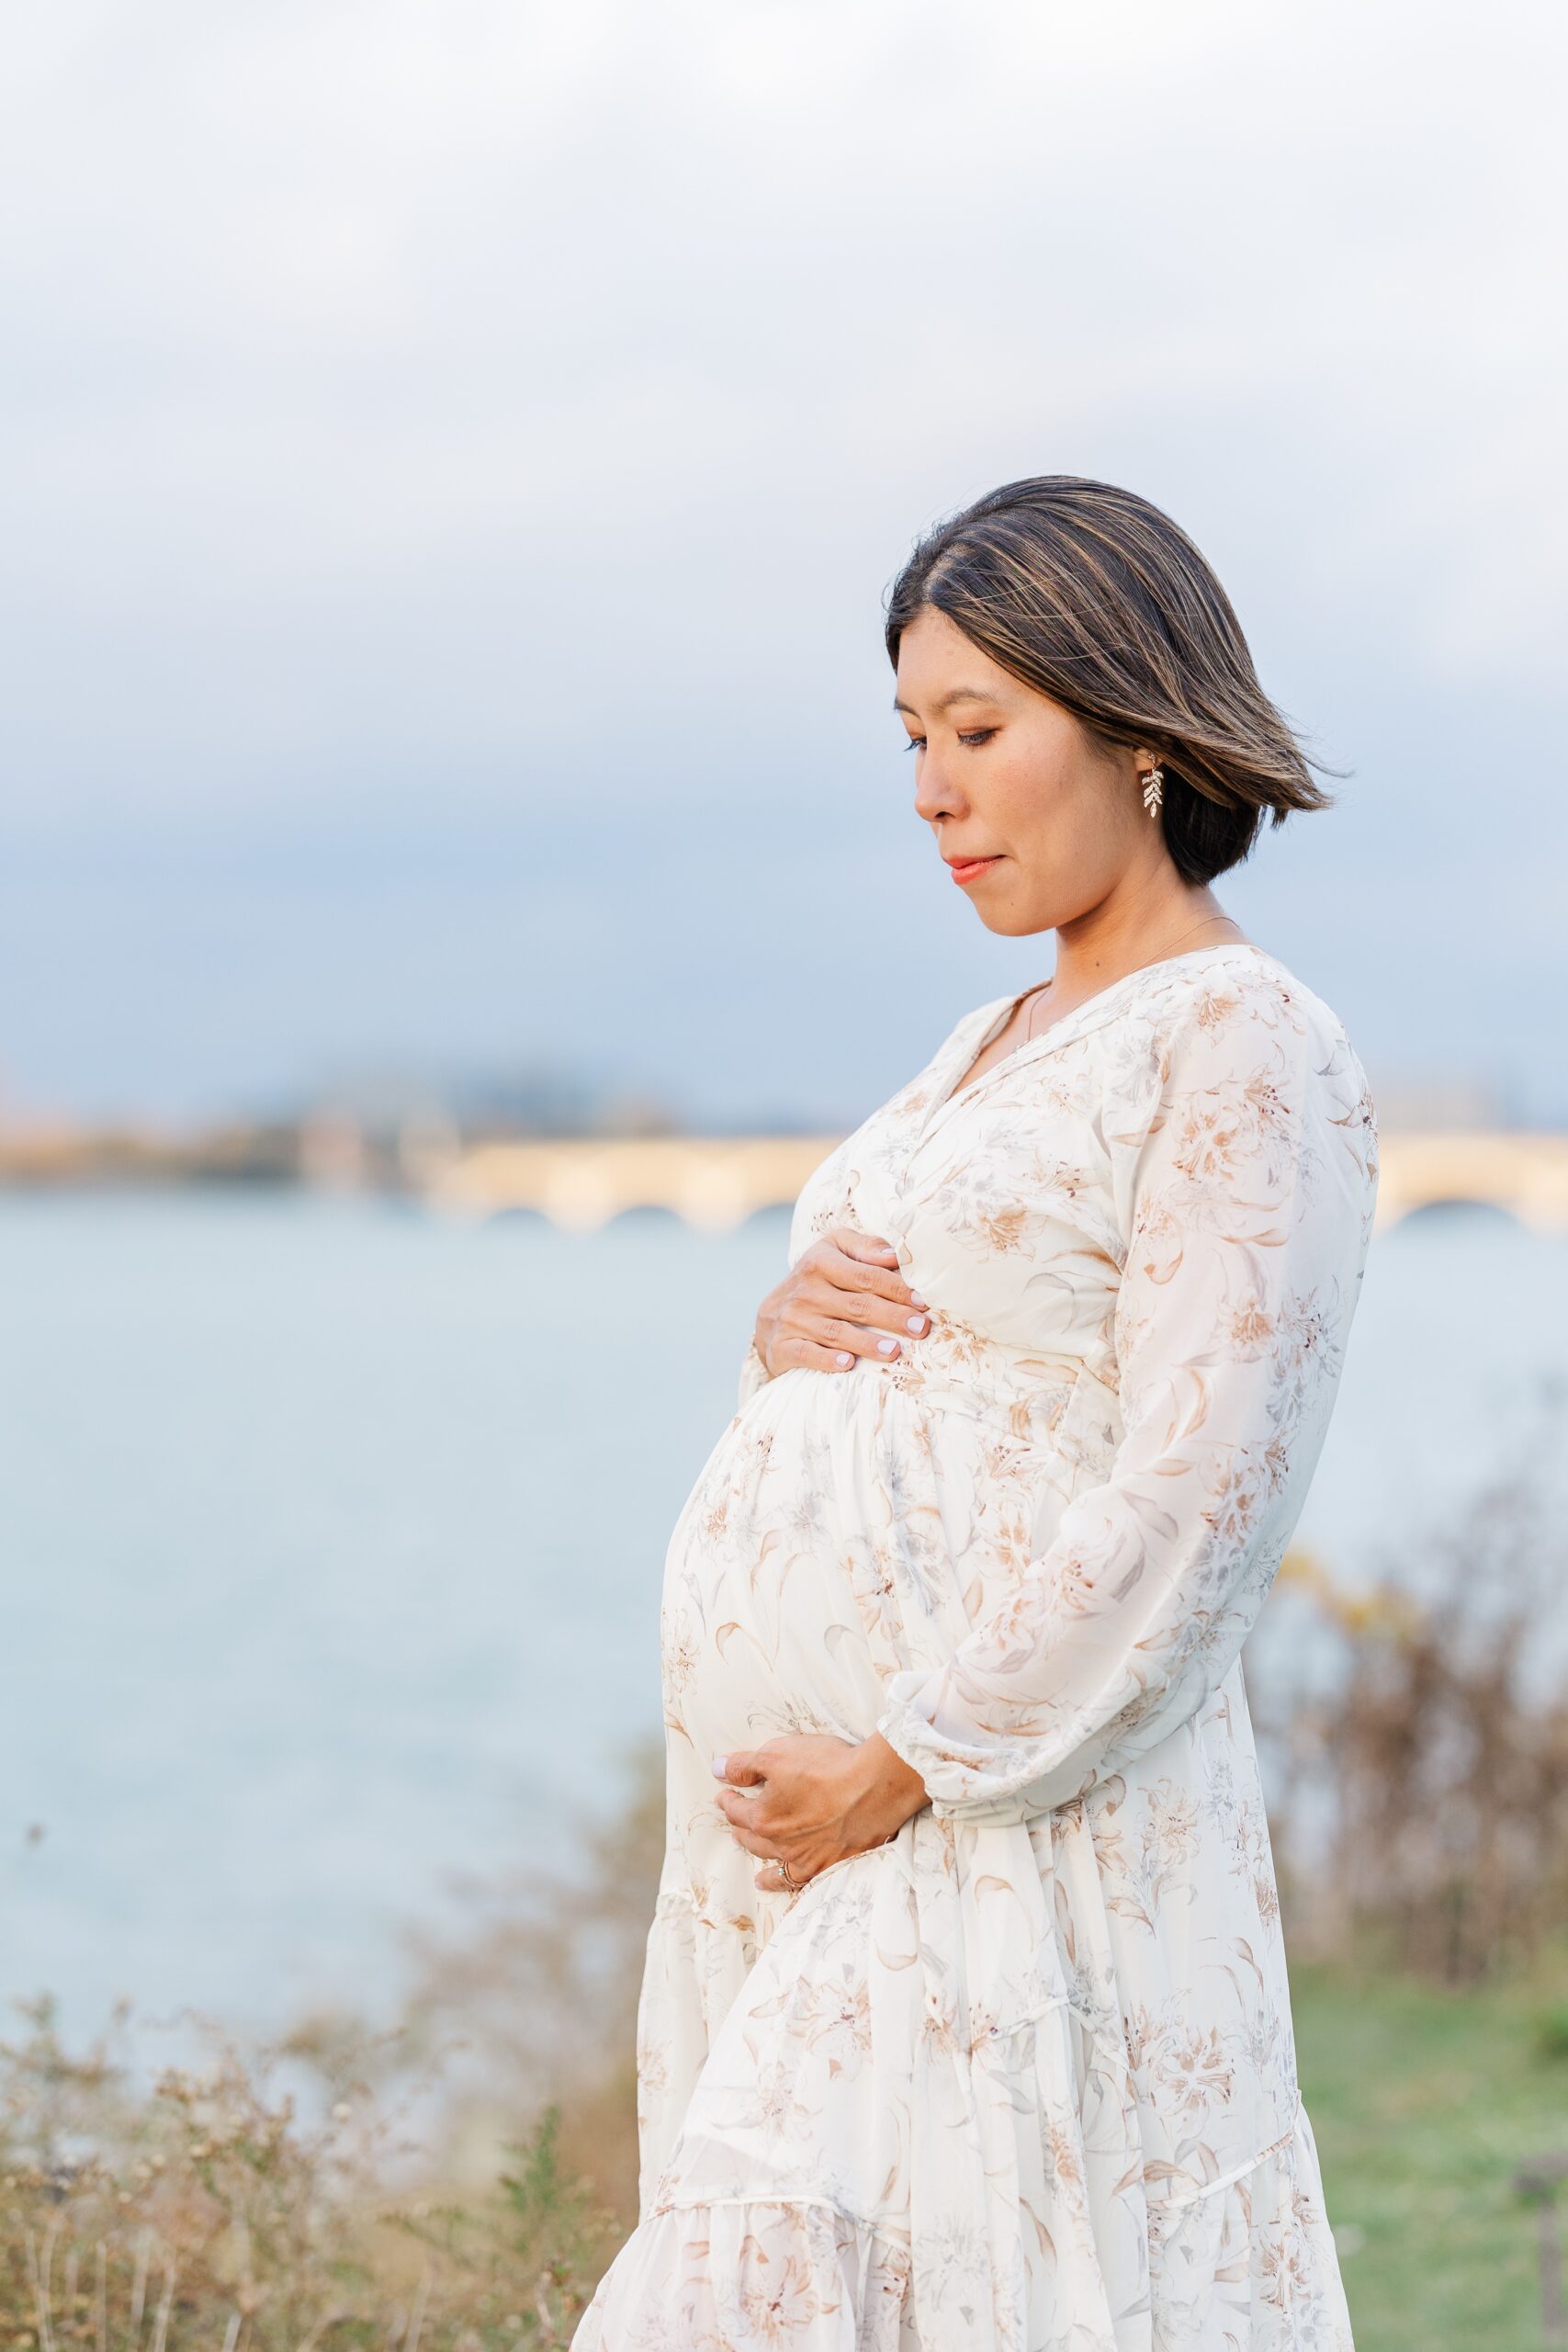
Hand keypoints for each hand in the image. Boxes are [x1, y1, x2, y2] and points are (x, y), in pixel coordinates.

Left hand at [712, 1732, 928, 1891]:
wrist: (874, 1787)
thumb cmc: (826, 1767)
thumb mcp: (777, 1754)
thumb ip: (744, 1765)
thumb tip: (718, 1769)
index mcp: (763, 1819)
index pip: (736, 1810)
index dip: (727, 1799)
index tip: (724, 1793)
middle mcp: (780, 1844)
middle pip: (750, 1836)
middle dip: (738, 1824)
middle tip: (733, 1818)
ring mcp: (805, 1858)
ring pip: (771, 1860)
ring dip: (754, 1851)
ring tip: (745, 1845)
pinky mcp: (829, 1864)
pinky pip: (798, 1880)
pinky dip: (780, 1882)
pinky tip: (773, 1882)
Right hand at [752, 1227, 929, 1376]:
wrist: (770, 1316)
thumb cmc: (815, 1279)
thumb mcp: (833, 1251)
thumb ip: (864, 1248)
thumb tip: (894, 1255)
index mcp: (820, 1262)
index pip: (865, 1276)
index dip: (896, 1288)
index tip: (923, 1301)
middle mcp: (806, 1290)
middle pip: (857, 1305)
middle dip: (892, 1317)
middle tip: (920, 1328)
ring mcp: (793, 1320)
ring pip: (836, 1332)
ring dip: (867, 1343)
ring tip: (895, 1351)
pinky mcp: (782, 1347)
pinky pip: (806, 1354)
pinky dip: (827, 1360)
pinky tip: (848, 1364)